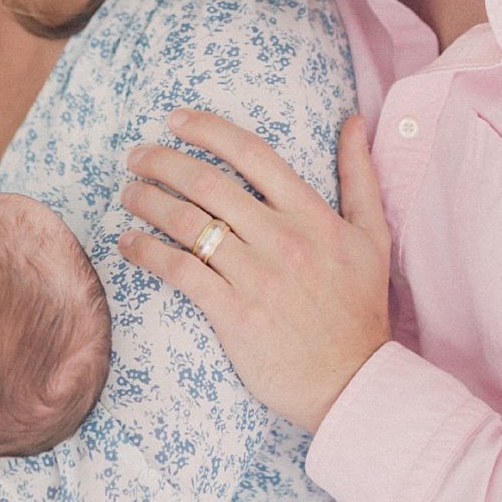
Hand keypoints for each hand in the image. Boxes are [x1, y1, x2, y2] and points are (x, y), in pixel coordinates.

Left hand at [118, 110, 390, 434]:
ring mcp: (257, 277)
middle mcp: (282, 239)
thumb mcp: (372, 236)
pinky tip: (128, 243)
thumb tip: (353, 121)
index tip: (176, 120)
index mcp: (312, 215)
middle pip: (209, 183)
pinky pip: (181, 271)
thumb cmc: (360, 308)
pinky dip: (147, 252)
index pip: (252, 153)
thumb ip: (360, 176)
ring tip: (128, 193)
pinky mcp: (234, 314)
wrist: (353, 381)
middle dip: (163, 161)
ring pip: (188, 223)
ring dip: (148, 201)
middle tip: (136, 156)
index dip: (208, 129)